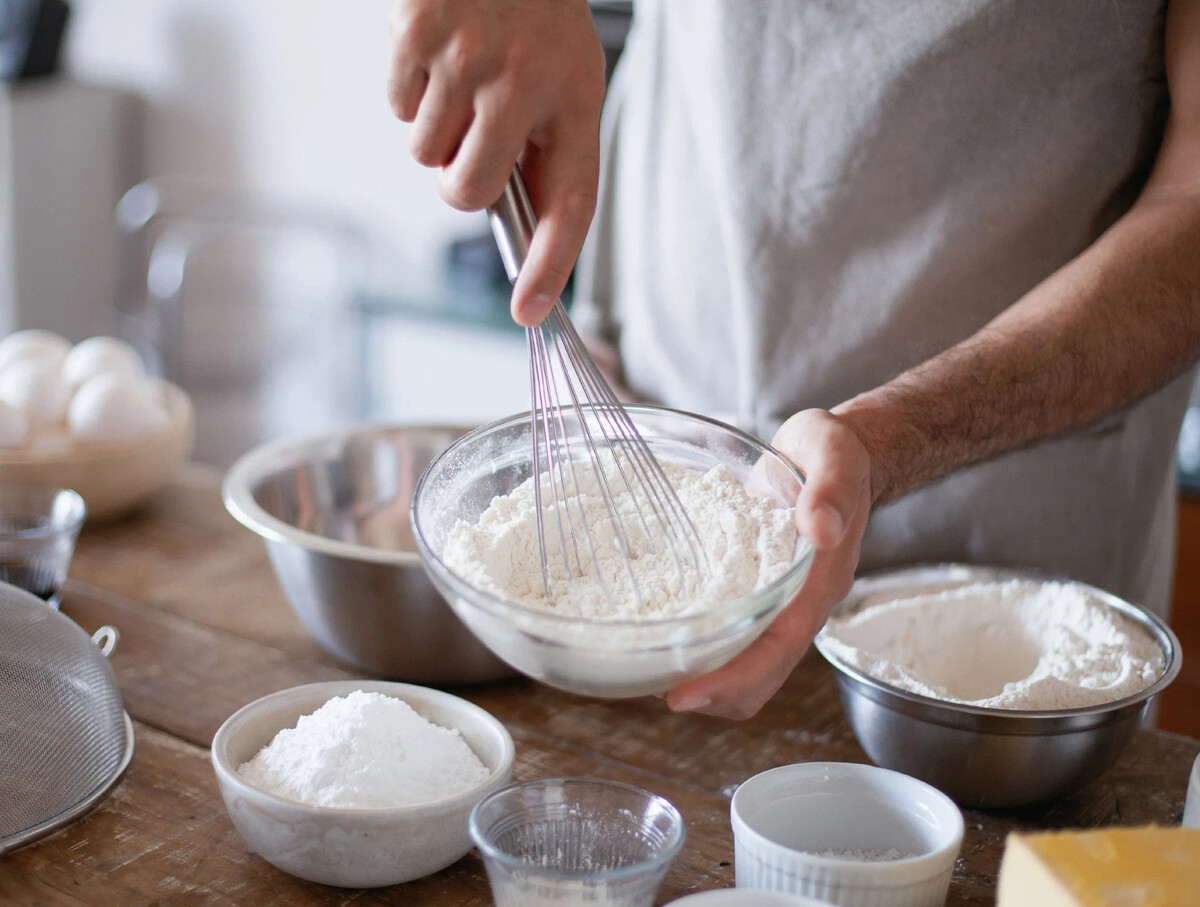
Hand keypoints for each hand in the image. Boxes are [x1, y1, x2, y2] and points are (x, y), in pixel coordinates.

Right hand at [387, 0, 606, 325]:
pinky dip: (410, 91)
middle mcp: (525, 81)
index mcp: (575, 98)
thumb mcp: (563, 74)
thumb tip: (506, 219)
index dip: (551, 264)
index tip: (529, 311)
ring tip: (461, 74)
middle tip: (471, 136)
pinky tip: (436, 52)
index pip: (569, 202)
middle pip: (466, 193)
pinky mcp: (418, 35)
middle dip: (458, 180)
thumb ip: (541, 146)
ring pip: (425, 154)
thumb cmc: (533, 15)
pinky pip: (397, 109)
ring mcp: (467, 58)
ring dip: (435, 128)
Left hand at [664, 410, 872, 718]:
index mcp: (820, 581)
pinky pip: (736, 635)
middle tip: (654, 689)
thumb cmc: (835, 454)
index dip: (734, 677)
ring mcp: (782, 602)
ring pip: (748, 665)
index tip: (684, 694)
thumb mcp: (836, 454)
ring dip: (706, 678)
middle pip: (760, 673)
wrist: (836, 455)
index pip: (779, 646)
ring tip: (653, 672)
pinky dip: (705, 648)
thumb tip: (820, 529)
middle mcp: (801, 603)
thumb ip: (832, 488)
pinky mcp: (762, 592)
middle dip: (712, 692)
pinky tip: (667, 636)